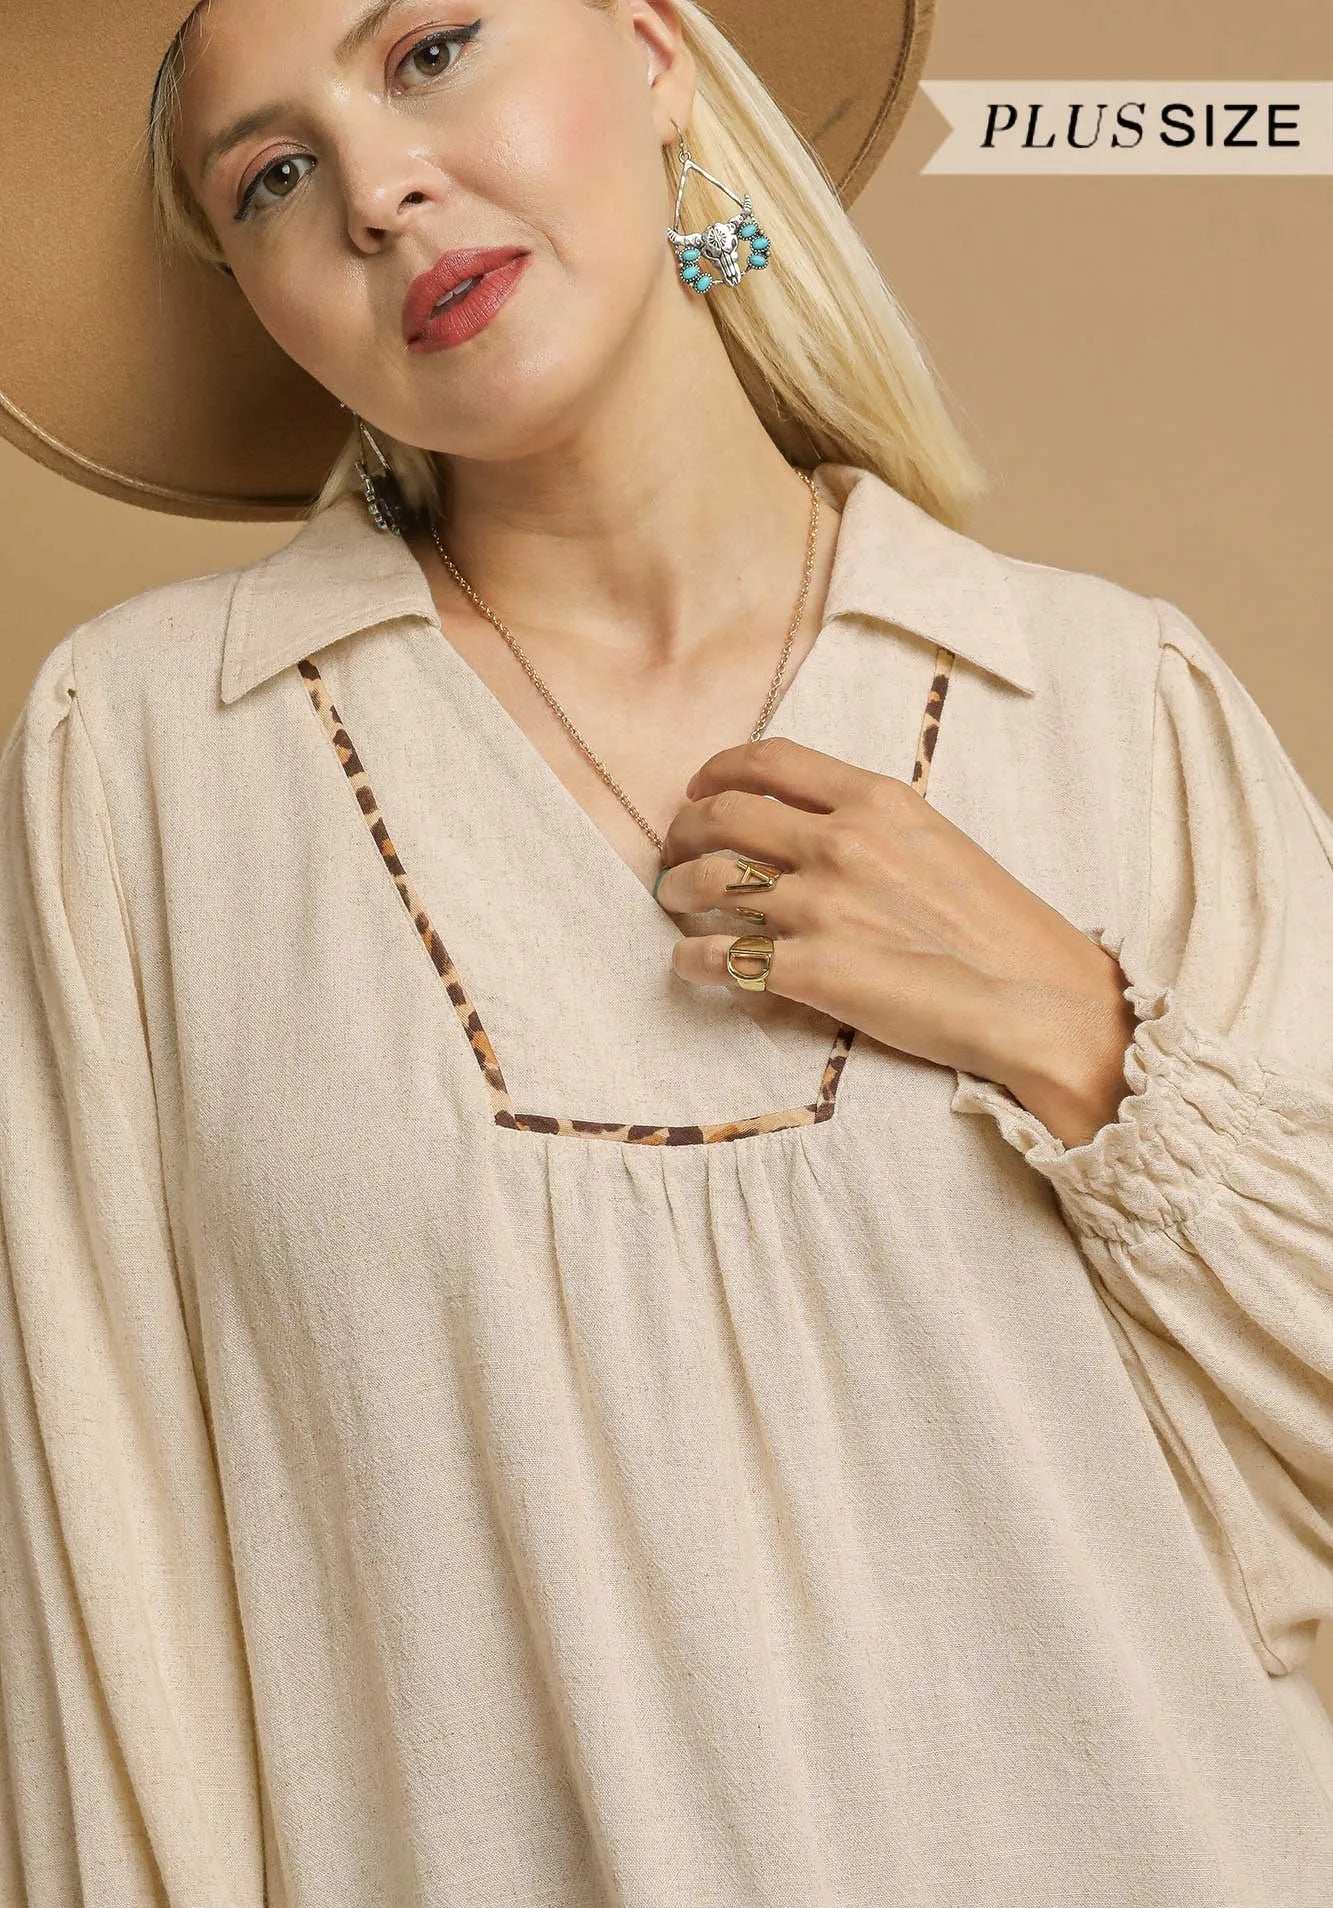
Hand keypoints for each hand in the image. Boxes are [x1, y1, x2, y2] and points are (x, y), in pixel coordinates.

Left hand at [656, 735, 1137, 1126]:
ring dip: (676, 890)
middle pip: (721, 816)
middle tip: (675, 852)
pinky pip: (718, 957)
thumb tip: (811, 823)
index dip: (718, 772)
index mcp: (876, 799)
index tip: (701, 790)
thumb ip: (870, 823)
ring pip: (706, 882)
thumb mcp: (936, 840)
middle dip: (683, 831)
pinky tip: (693, 964)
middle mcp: (840, 842)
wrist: (1034, 997)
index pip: (768, 761)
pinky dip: (692, 960)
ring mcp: (822, 905)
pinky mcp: (813, 971)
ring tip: (675, 903)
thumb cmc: (996, 926)